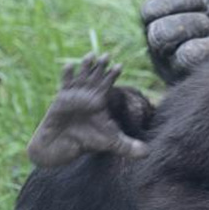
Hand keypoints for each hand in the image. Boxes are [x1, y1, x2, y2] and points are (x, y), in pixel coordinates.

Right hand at [28, 53, 148, 166]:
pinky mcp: (61, 98)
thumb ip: (128, 146)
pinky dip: (67, 74)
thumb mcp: (111, 143)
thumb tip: (147, 154)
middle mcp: (88, 95)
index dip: (113, 74)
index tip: (120, 66)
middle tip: (107, 55)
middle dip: (101, 66)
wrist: (64, 146)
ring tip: (91, 55)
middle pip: (96, 76)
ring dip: (85, 66)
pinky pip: (65, 83)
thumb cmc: (87, 141)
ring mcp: (74, 95)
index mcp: (100, 101)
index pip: (108, 84)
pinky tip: (70, 65)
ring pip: (81, 76)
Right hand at [141, 0, 208, 82]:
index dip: (173, 1)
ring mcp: (172, 67)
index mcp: (167, 21)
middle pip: (156, 31)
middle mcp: (163, 47)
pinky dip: (206, 50)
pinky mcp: (186, 80)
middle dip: (185, 22)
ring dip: (194, 36)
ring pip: (165, 47)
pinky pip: (186, 62)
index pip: (150, 8)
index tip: (200, 1)